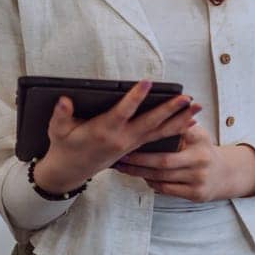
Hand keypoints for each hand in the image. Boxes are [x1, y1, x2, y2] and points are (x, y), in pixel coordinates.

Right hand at [32, 79, 201, 195]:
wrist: (71, 171)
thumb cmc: (65, 146)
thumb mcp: (57, 130)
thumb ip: (61, 114)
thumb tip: (64, 100)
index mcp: (104, 131)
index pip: (123, 112)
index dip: (135, 97)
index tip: (147, 83)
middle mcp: (122, 139)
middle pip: (150, 123)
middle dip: (169, 110)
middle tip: (186, 98)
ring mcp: (131, 144)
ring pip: (160, 131)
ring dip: (179, 119)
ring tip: (197, 107)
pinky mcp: (135, 147)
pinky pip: (159, 138)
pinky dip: (175, 130)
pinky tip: (189, 122)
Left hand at [113, 125, 254, 202]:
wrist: (226, 174)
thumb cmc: (205, 149)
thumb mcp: (199, 133)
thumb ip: (182, 125)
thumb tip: (164, 110)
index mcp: (199, 143)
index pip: (171, 141)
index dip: (149, 140)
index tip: (130, 137)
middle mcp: (200, 163)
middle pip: (162, 163)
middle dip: (138, 160)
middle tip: (120, 156)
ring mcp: (198, 180)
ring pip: (162, 178)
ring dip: (140, 173)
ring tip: (124, 167)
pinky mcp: (195, 195)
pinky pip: (167, 190)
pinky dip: (152, 183)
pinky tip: (141, 177)